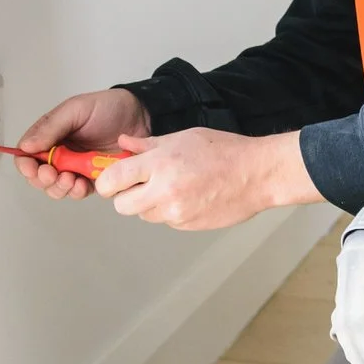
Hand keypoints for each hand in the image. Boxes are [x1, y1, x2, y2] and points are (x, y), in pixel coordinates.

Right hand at [14, 88, 150, 199]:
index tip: (32, 168)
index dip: (26, 165)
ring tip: (70, 179)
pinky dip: (77, 192)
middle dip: (43, 180)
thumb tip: (26, 146)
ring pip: (57, 188)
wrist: (141, 115)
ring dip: (59, 188)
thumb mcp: (75, 110)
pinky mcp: (93, 178)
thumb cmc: (107, 107)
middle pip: (39, 177)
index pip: (27, 155)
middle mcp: (60, 154)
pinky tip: (82, 184)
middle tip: (53, 175)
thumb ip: (51, 127)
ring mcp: (76, 168)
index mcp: (50, 136)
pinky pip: (79, 191)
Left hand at [95, 129, 319, 229]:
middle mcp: (164, 191)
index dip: (106, 182)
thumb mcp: (183, 138)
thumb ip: (148, 145)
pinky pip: (165, 221)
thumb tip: (123, 144)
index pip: (112, 180)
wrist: (257, 174)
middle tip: (140, 184)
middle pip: (122, 206)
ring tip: (173, 187)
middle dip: (125, 196)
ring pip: (144, 215)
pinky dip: (169, 212)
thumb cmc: (224, 150)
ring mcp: (176, 212)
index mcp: (160, 164)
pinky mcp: (187, 226)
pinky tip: (189, 196)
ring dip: (149, 204)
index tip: (111, 180)